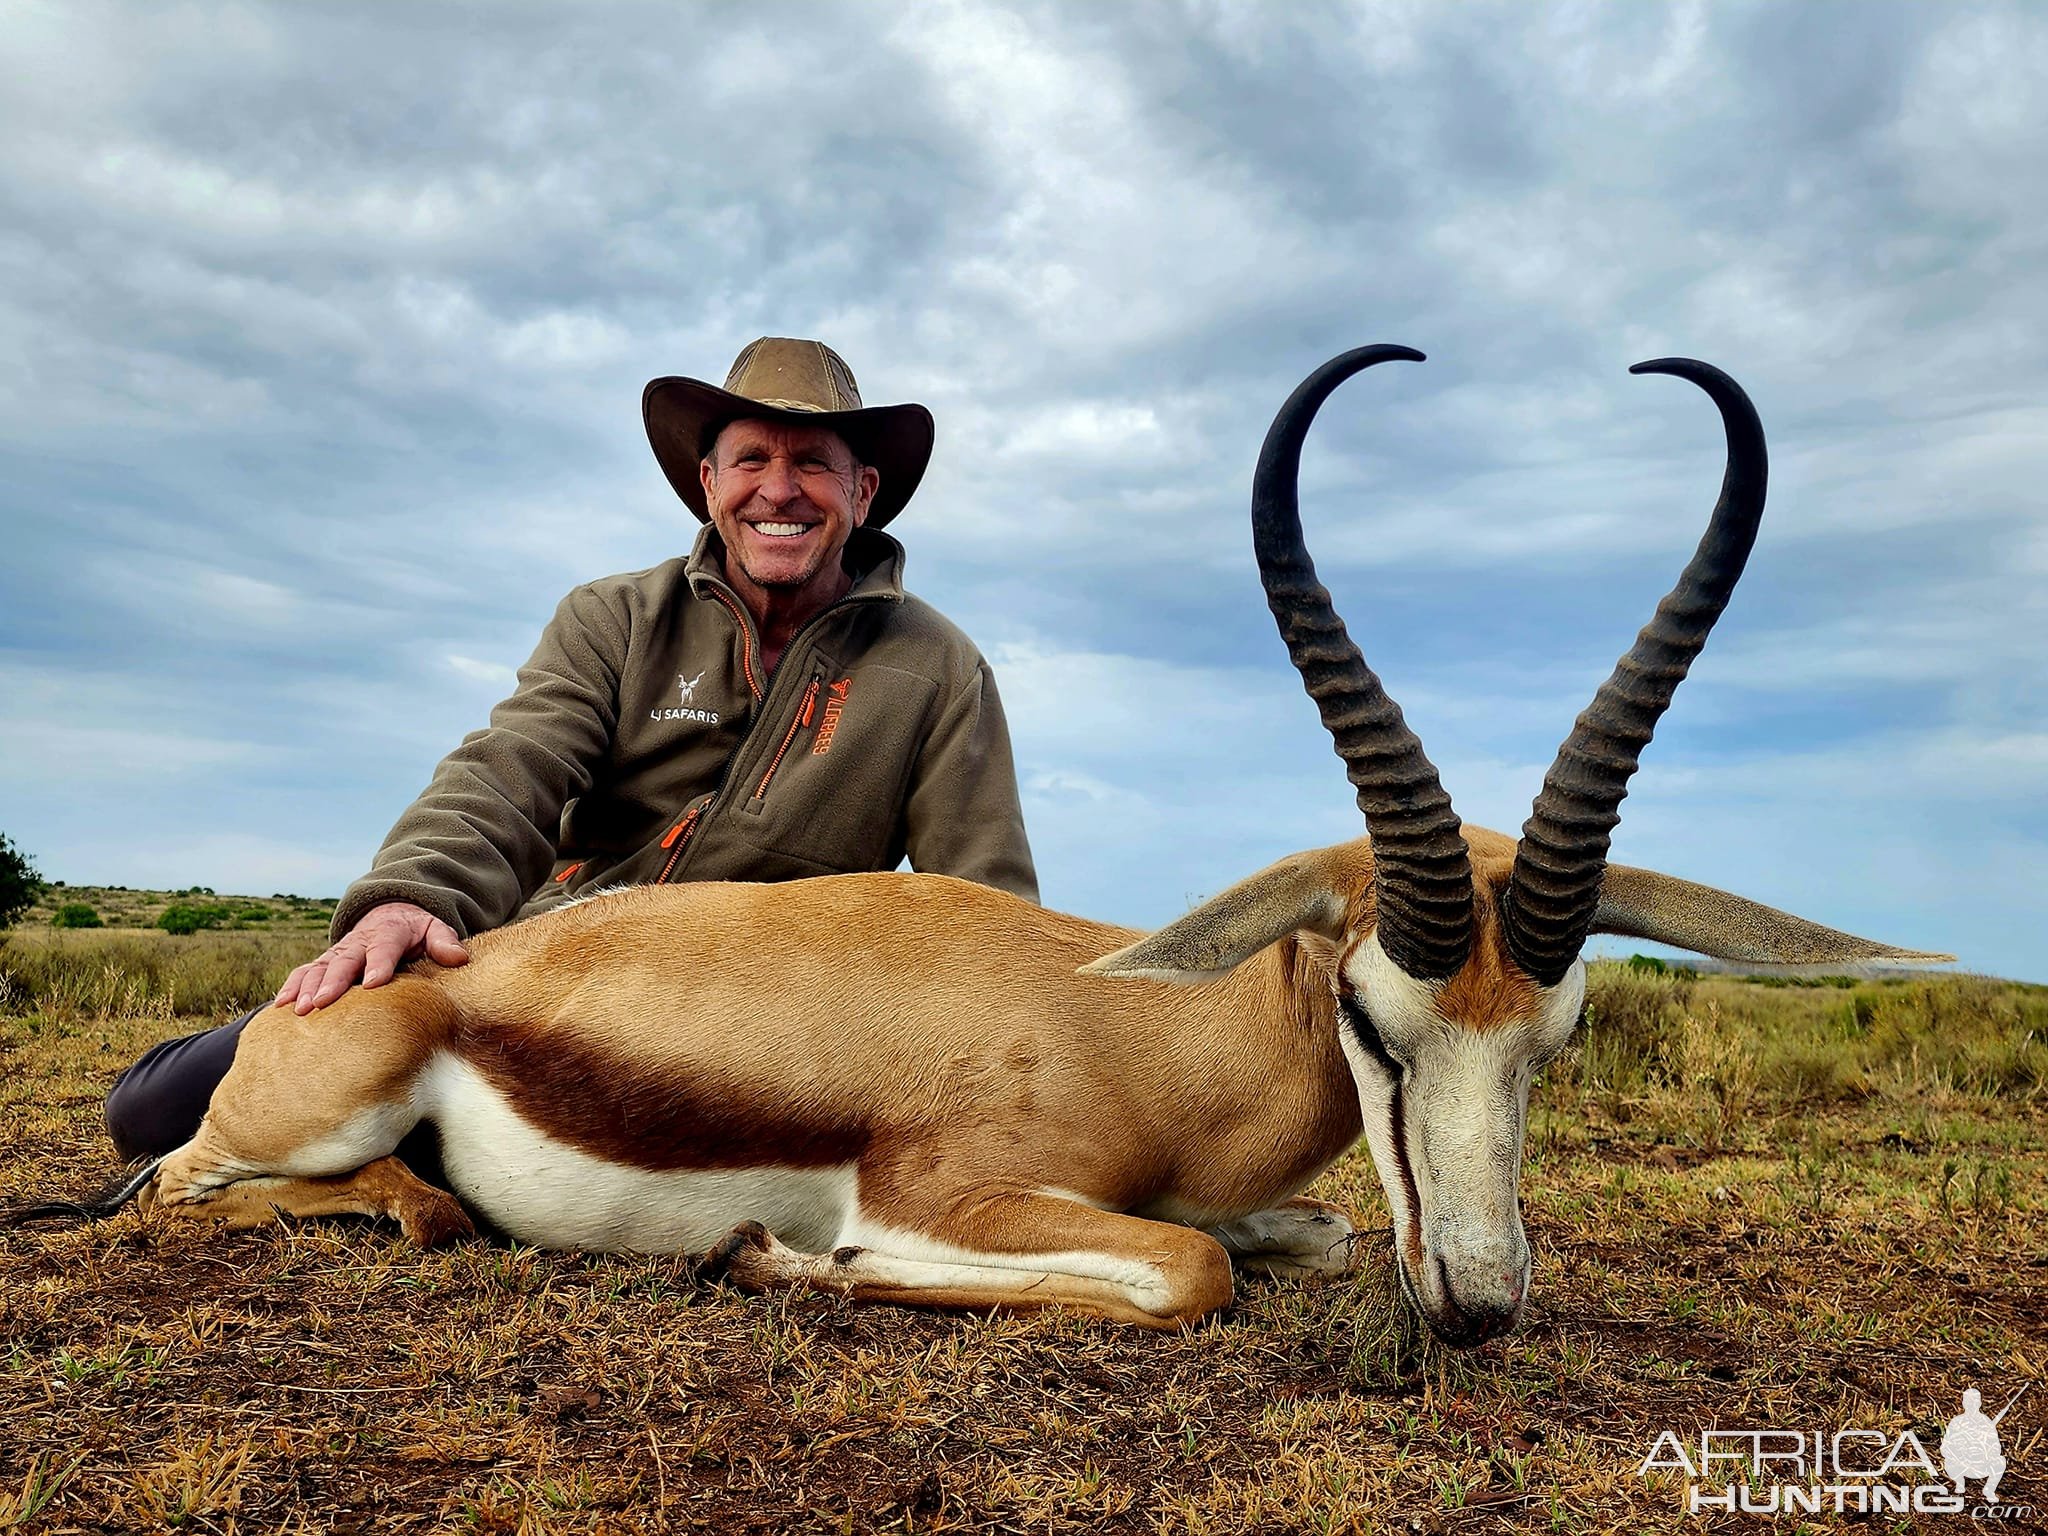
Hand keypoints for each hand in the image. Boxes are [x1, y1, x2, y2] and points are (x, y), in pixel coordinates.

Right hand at [274, 901, 469, 1014]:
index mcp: (389, 933)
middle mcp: (359, 942)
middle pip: (345, 960)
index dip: (379, 964)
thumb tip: (459, 958)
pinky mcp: (325, 963)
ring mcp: (339, 952)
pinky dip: (291, 987)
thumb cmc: (415, 931)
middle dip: (333, 981)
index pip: (384, 948)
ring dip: (307, 987)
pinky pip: (304, 973)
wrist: (390, 915)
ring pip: (319, 967)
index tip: (373, 983)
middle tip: (323, 1002)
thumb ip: (444, 941)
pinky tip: (281, 1007)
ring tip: (299, 1009)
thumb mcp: (435, 929)